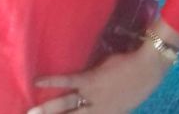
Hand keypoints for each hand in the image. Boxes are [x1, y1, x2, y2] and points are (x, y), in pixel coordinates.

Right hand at [26, 44, 171, 113]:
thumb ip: (107, 105)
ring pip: (65, 104)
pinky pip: (67, 80)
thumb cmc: (138, 82)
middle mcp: (96, 110)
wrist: (148, 68)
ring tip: (30, 112)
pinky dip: (51, 81)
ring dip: (46, 109)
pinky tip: (36, 81)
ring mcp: (92, 95)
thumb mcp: (123, 102)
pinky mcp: (91, 79)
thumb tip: (92, 101)